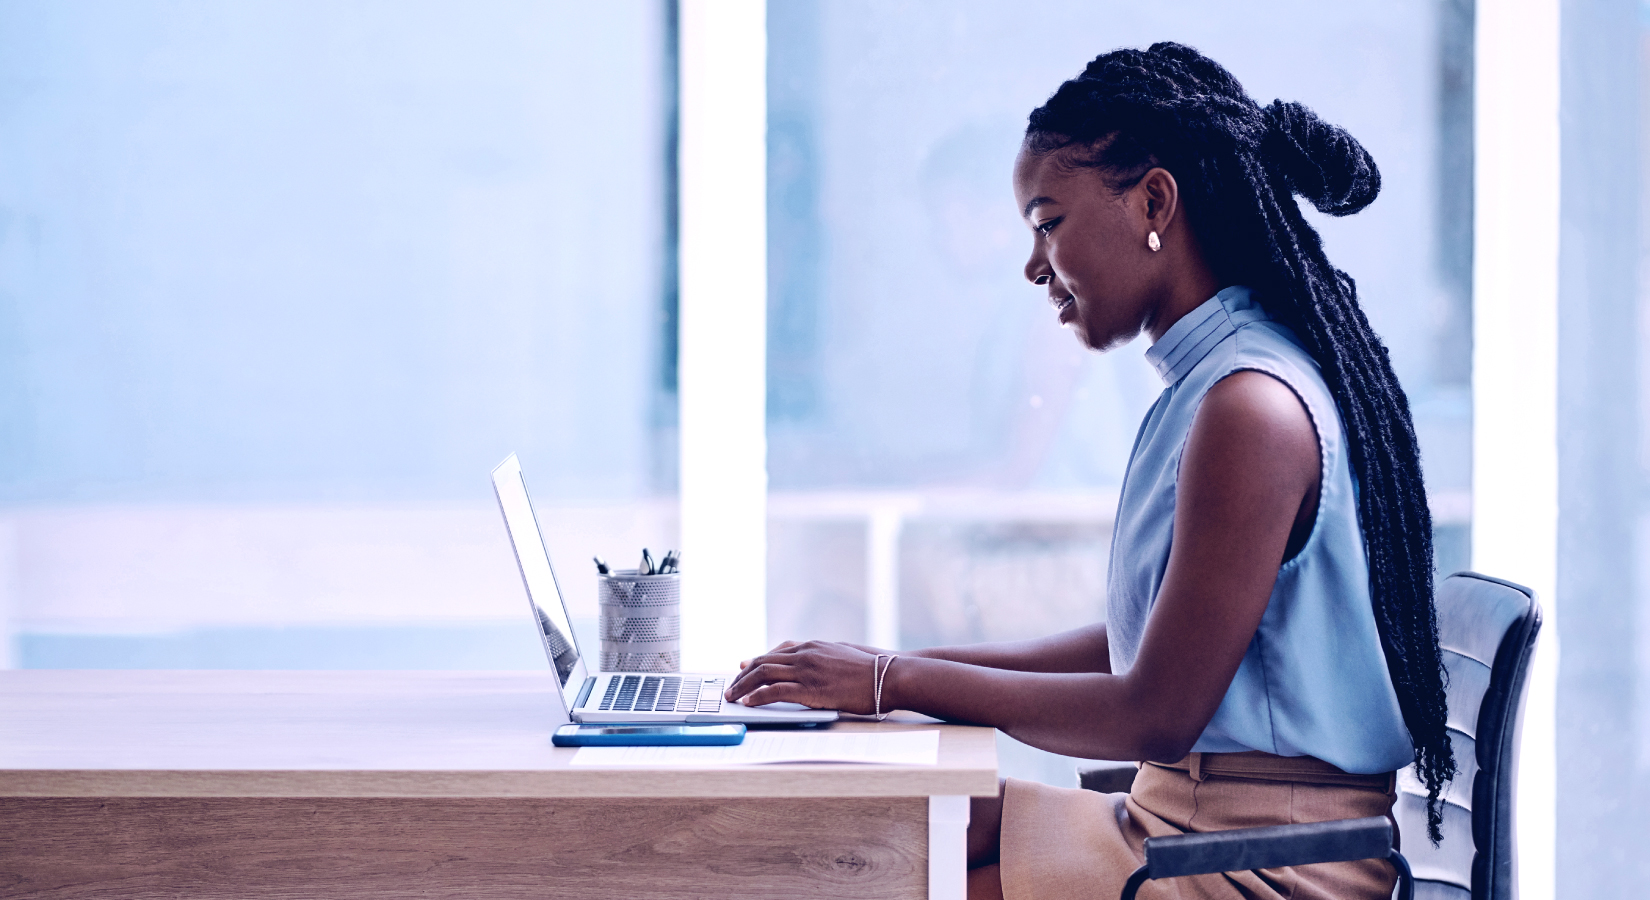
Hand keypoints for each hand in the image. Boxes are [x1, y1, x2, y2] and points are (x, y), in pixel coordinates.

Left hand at [725, 640, 886, 713]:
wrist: (889, 676)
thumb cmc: (872, 670)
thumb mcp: (844, 655)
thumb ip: (824, 657)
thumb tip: (815, 664)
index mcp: (814, 646)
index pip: (777, 651)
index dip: (757, 660)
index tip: (744, 667)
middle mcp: (806, 654)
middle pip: (765, 661)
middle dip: (744, 675)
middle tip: (732, 686)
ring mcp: (807, 670)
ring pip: (764, 674)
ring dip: (743, 686)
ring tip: (733, 696)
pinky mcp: (810, 689)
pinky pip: (775, 691)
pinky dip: (757, 696)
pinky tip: (749, 703)